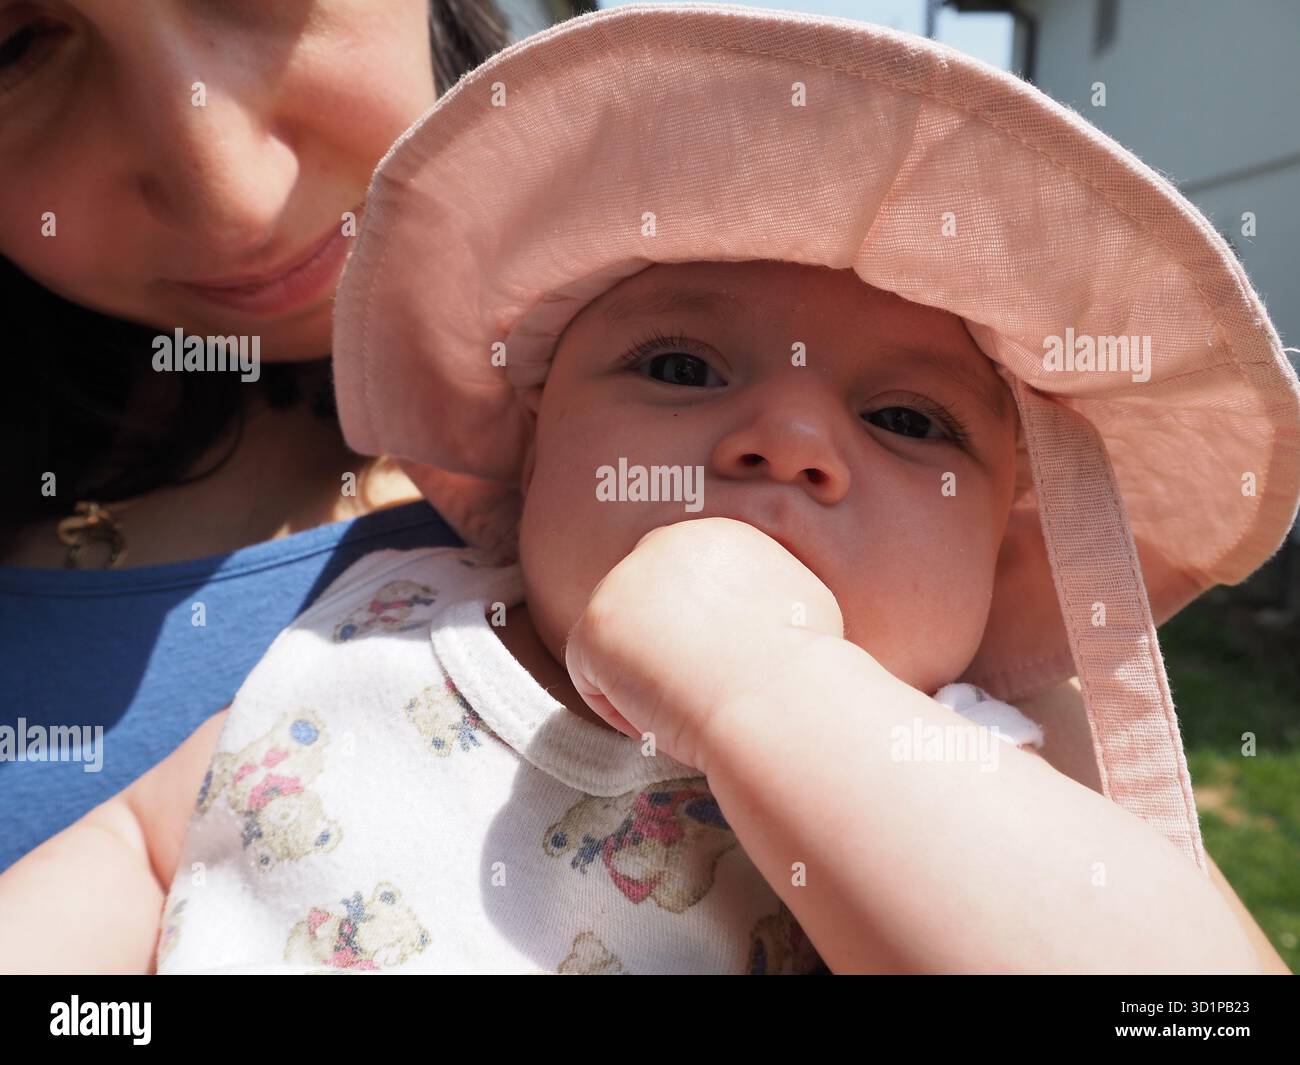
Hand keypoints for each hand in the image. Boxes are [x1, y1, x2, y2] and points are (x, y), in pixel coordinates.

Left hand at [563, 517, 843, 773]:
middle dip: (662, 646)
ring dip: (645, 680)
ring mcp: (621, 582)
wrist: (778, 696)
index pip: (685, 582)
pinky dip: (624, 710)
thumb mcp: (797, 599)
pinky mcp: (594, 627)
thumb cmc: (804, 666)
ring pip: (618, 643)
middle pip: (645, 605)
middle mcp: (664, 544)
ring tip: (690, 706)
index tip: (722, 668)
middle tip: (697, 690)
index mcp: (716, 535)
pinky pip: (593, 679)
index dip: (699, 633)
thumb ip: (758, 591)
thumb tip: (749, 610)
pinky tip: (665, 719)